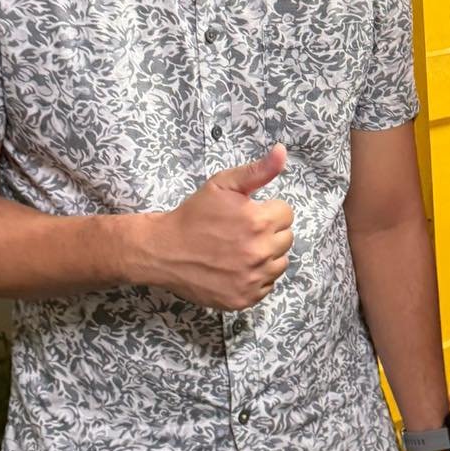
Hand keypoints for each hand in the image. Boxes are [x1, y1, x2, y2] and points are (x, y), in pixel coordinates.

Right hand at [140, 146, 293, 309]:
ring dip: (267, 256)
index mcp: (258, 222)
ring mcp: (252, 279)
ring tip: (241, 249)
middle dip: (269, 232)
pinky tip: (236, 268)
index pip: (287, 214)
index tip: (249, 213)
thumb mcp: (222, 185)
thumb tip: (282, 152)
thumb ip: (258, 170)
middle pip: (286, 239)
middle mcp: (259, 252)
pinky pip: (266, 286)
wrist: (163, 250)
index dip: (268, 210)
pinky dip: (256, 278)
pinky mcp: (244, 298)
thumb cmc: (193, 215)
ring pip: (279, 264)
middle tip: (243, 231)